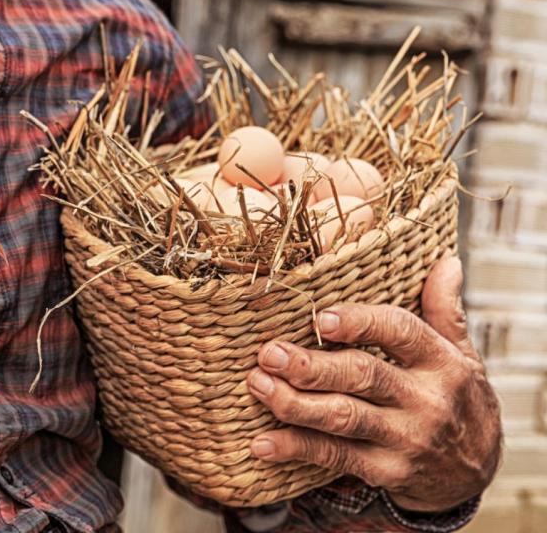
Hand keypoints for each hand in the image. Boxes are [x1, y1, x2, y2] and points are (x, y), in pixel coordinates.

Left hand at [246, 257, 500, 512]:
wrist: (474, 471)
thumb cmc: (455, 398)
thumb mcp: (461, 354)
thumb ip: (443, 310)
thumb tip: (445, 262)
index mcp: (441, 361)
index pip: (400, 332)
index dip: (359, 323)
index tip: (319, 317)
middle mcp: (425, 399)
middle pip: (363, 376)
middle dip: (311, 365)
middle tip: (268, 353)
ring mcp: (405, 438)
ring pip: (343, 417)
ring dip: (295, 403)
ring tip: (258, 385)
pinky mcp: (386, 471)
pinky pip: (335, 457)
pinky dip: (296, 449)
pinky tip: (261, 443)